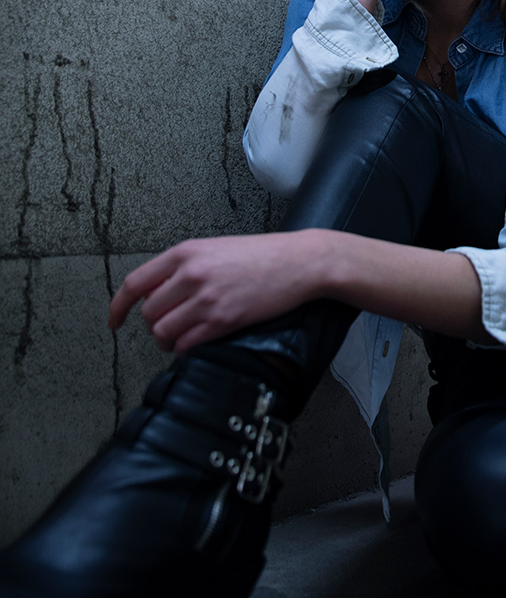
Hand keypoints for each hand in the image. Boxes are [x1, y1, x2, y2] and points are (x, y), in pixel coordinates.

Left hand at [108, 231, 333, 352]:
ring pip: (162, 332)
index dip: (118, 307)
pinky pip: (186, 345)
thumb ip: (182, 267)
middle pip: (148, 313)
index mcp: (185, 253)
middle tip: (169, 324)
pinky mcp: (223, 321)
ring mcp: (207, 299)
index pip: (135, 283)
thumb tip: (156, 293)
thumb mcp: (214, 248)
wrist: (298, 262)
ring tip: (180, 336)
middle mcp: (191, 275)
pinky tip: (196, 341)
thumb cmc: (261, 255)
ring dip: (166, 340)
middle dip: (154, 324)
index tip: (114, 321)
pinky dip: (184, 348)